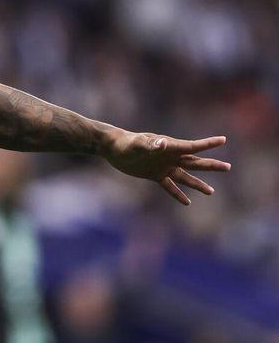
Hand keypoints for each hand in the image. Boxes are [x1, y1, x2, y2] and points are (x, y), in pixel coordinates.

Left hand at [104, 132, 230, 204]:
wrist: (113, 148)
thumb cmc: (126, 143)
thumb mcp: (138, 144)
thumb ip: (151, 144)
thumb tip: (163, 144)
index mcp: (170, 147)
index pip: (193, 146)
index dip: (208, 143)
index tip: (223, 139)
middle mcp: (170, 157)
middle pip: (195, 162)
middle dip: (211, 165)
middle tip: (228, 167)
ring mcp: (164, 166)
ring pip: (185, 177)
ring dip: (198, 184)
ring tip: (211, 192)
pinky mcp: (154, 175)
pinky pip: (169, 186)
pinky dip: (177, 194)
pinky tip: (187, 202)